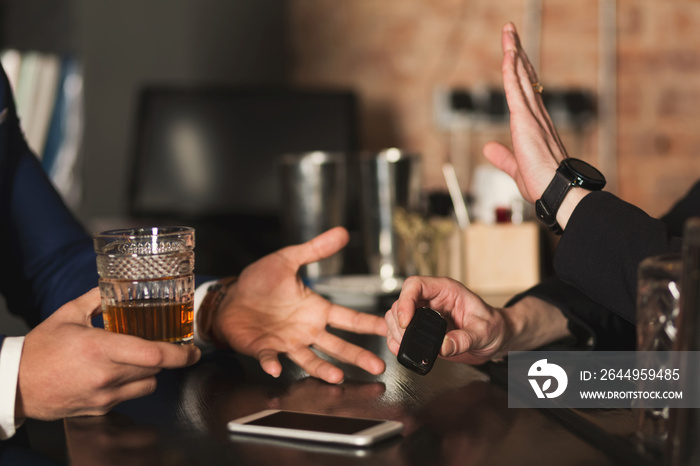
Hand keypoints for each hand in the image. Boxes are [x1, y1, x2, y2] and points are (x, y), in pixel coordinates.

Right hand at [17, 289, 200, 419]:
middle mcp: (106, 375)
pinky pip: (131, 396)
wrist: (16, 385)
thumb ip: (98, 297)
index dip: (180, 354)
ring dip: (152, 371)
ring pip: (148, 384)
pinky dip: (134, 384)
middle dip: (168, 357)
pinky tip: (123, 372)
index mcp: (100, 348)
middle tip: (173, 347)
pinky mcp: (100, 409)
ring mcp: (104, 396)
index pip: (153, 354)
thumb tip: (116, 284)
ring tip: (141, 357)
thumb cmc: (41, 349)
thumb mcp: (69, 313)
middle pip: (156, 368)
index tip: (193, 350)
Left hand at [211, 227, 387, 383]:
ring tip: (338, 377)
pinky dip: (273, 363)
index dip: (368, 323)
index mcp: (316, 309)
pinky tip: (276, 367)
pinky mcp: (265, 349)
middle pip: (337, 345)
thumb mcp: (288, 260)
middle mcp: (306, 330)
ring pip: (311, 359)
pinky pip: (271, 358)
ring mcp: (287, 342)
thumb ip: (315, 250)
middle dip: (357, 356)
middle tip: (377, 367)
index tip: (387, 328)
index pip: (348, 318)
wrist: (229, 299)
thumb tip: (341, 233)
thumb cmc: (259, 282)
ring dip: (323, 369)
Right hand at [385, 276, 571, 364]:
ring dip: (395, 332)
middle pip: (401, 302)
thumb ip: (465, 339)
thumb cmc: (494, 327)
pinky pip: (400, 330)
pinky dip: (395, 339)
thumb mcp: (484, 332)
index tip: (406, 321)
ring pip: (396, 316)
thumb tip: (444, 346)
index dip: (406, 301)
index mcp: (446, 290)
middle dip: (399, 322)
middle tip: (406, 340)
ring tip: (404, 346)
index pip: (415, 285)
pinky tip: (399, 348)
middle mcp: (432, 300)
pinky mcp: (422, 329)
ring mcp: (425, 314)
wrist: (496, 339)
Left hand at [482, 22, 567, 203]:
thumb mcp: (515, 167)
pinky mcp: (526, 121)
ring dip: (513, 53)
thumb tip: (487, 148)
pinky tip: (508, 54)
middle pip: (524, 77)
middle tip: (511, 33)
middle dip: (517, 54)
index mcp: (535, 125)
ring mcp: (532, 116)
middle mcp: (536, 115)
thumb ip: (502, 157)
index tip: (516, 55)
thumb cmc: (543, 184)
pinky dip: (511, 71)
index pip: (525, 92)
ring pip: (520, 77)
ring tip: (508, 32)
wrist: (556, 191)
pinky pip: (516, 90)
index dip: (519, 72)